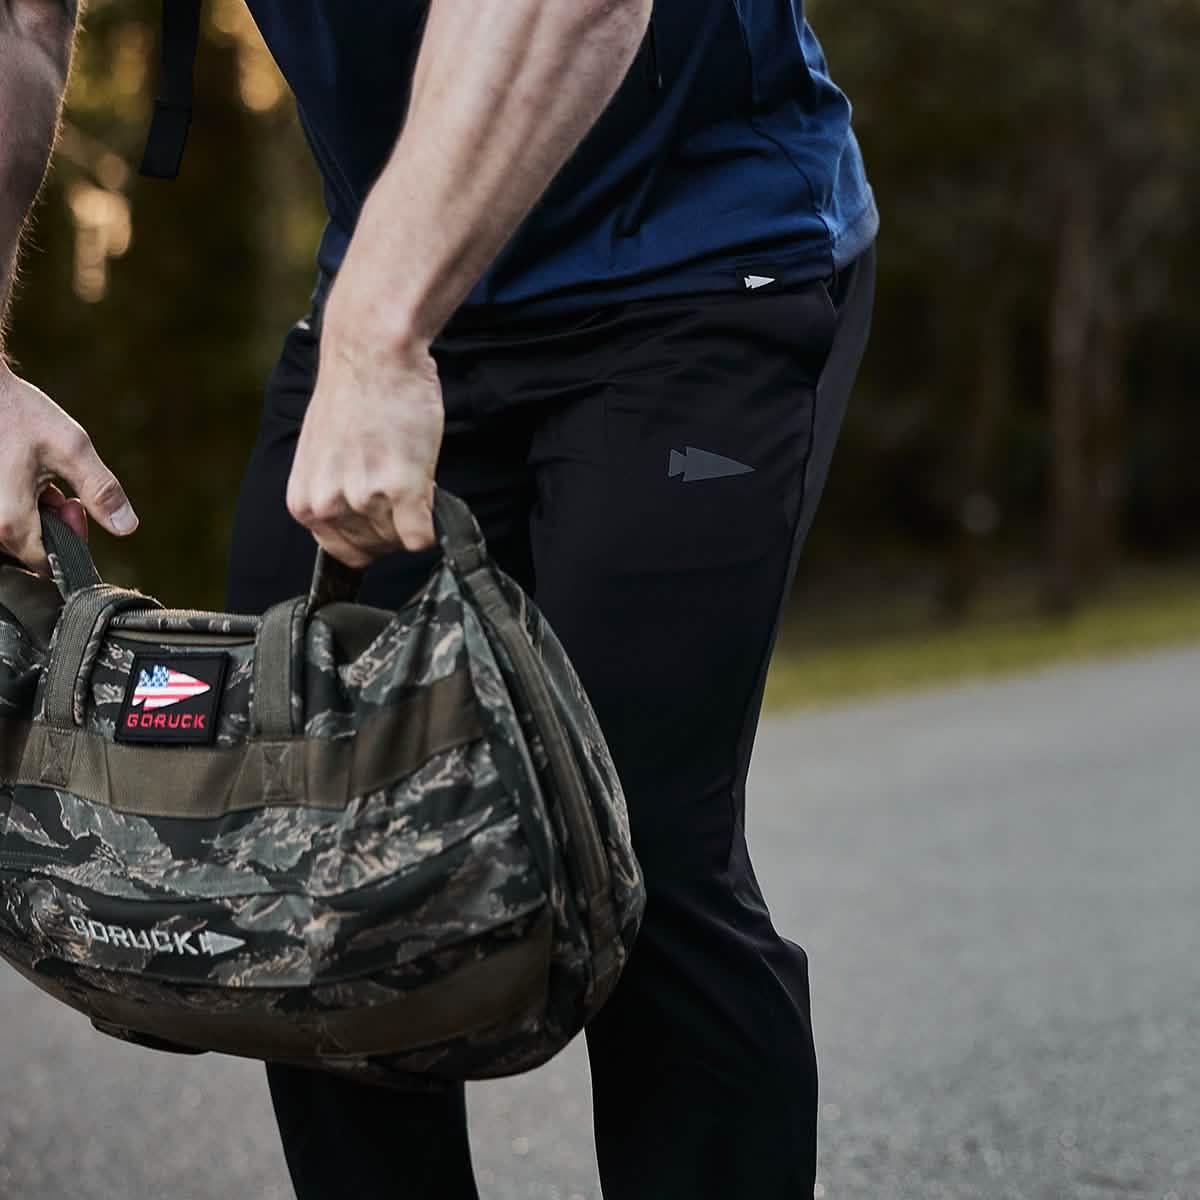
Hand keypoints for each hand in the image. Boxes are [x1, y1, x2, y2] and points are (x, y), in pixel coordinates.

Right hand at [0, 366, 137, 573]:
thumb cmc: (19, 414)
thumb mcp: (70, 449)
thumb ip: (101, 489)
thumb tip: (127, 526)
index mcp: (8, 522)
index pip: (48, 565)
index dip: (72, 541)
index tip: (75, 508)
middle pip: (34, 548)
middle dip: (56, 523)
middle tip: (61, 490)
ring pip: (21, 533)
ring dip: (39, 512)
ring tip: (42, 481)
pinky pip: (7, 518)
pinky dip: (23, 504)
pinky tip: (26, 478)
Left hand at [285, 298, 443, 570]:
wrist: (373, 352)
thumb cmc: (353, 394)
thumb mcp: (324, 456)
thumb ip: (336, 495)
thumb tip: (365, 524)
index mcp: (304, 502)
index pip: (346, 553)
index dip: (369, 532)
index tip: (379, 504)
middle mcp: (329, 506)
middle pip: (378, 549)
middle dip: (393, 522)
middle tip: (397, 476)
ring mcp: (366, 500)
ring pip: (402, 541)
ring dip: (414, 512)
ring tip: (406, 464)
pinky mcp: (403, 491)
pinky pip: (424, 538)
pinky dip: (434, 523)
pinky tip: (427, 485)